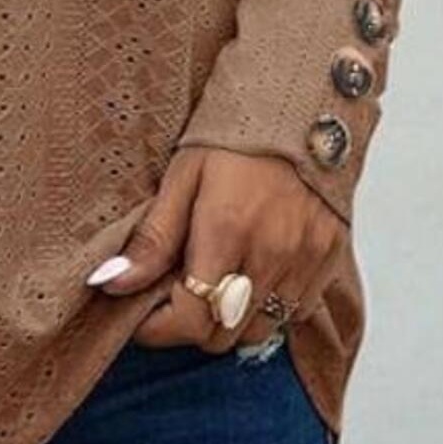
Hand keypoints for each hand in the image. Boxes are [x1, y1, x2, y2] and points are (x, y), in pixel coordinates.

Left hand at [87, 144, 347, 350]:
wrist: (303, 107)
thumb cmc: (235, 136)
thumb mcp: (182, 176)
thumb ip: (152, 238)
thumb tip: (112, 282)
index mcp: (227, 233)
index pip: (190, 321)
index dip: (157, 329)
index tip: (140, 314)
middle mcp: (271, 256)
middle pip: (222, 336)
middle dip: (190, 326)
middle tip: (172, 296)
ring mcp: (306, 262)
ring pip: (260, 332)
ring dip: (229, 320)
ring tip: (212, 284)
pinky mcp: (330, 261)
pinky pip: (296, 313)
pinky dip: (269, 308)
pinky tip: (251, 275)